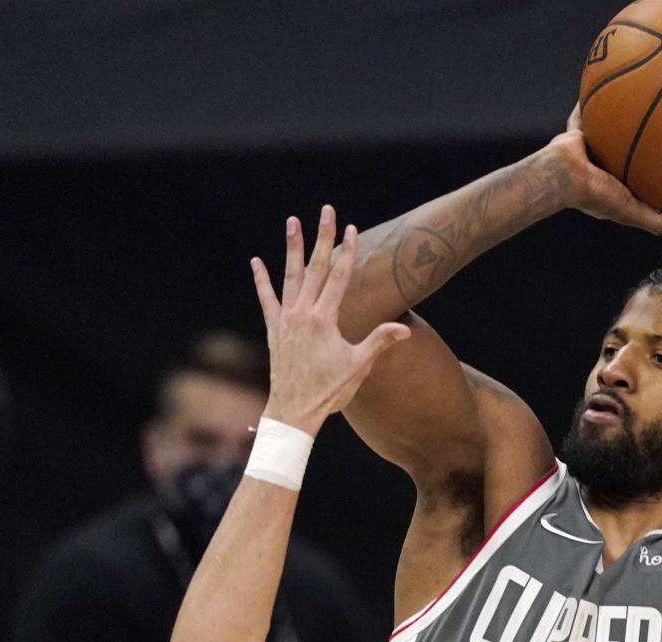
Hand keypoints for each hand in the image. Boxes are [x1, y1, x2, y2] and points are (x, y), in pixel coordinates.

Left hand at [251, 206, 410, 434]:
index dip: (347, 251)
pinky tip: (256, 261)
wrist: (294, 412)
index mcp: (324, 320)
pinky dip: (262, 280)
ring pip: (290, 276)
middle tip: (326, 210)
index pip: (339, 277)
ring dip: (292, 248)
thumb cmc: (328, 391)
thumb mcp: (358, 367)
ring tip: (293, 222)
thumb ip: (379, 342)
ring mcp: (285, 320)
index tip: (352, 228)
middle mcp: (302, 314)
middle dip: (322, 237)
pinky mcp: (274, 330)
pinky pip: (267, 299)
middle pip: (316, 268)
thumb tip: (405, 329)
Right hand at [546, 105, 661, 234]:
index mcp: (613, 187)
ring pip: (608, 132)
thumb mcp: (631, 211)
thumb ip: (656, 220)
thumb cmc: (596, 195)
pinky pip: (584, 113)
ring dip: (619, 119)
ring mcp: (588, 150)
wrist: (564, 176)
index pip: (637, 181)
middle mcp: (601, 168)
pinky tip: (603, 80)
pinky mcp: (576, 134)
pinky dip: (590, 102)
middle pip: (625, 152)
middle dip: (640, 143)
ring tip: (636, 101)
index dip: (653, 173)